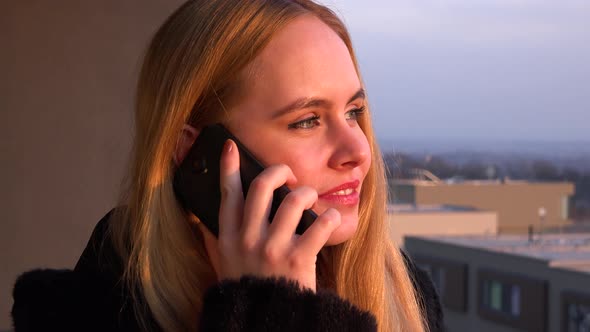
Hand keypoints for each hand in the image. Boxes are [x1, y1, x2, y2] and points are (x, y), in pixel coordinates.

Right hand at [197, 139, 340, 291]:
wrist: (267, 321)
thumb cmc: (248, 289)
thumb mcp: (223, 264)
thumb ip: (215, 238)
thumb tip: (203, 214)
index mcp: (228, 239)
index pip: (228, 195)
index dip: (228, 167)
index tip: (231, 147)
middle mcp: (248, 240)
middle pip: (261, 187)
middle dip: (277, 172)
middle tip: (287, 174)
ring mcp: (273, 250)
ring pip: (293, 200)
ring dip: (306, 192)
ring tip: (311, 197)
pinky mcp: (298, 260)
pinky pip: (320, 225)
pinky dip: (330, 217)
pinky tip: (332, 217)